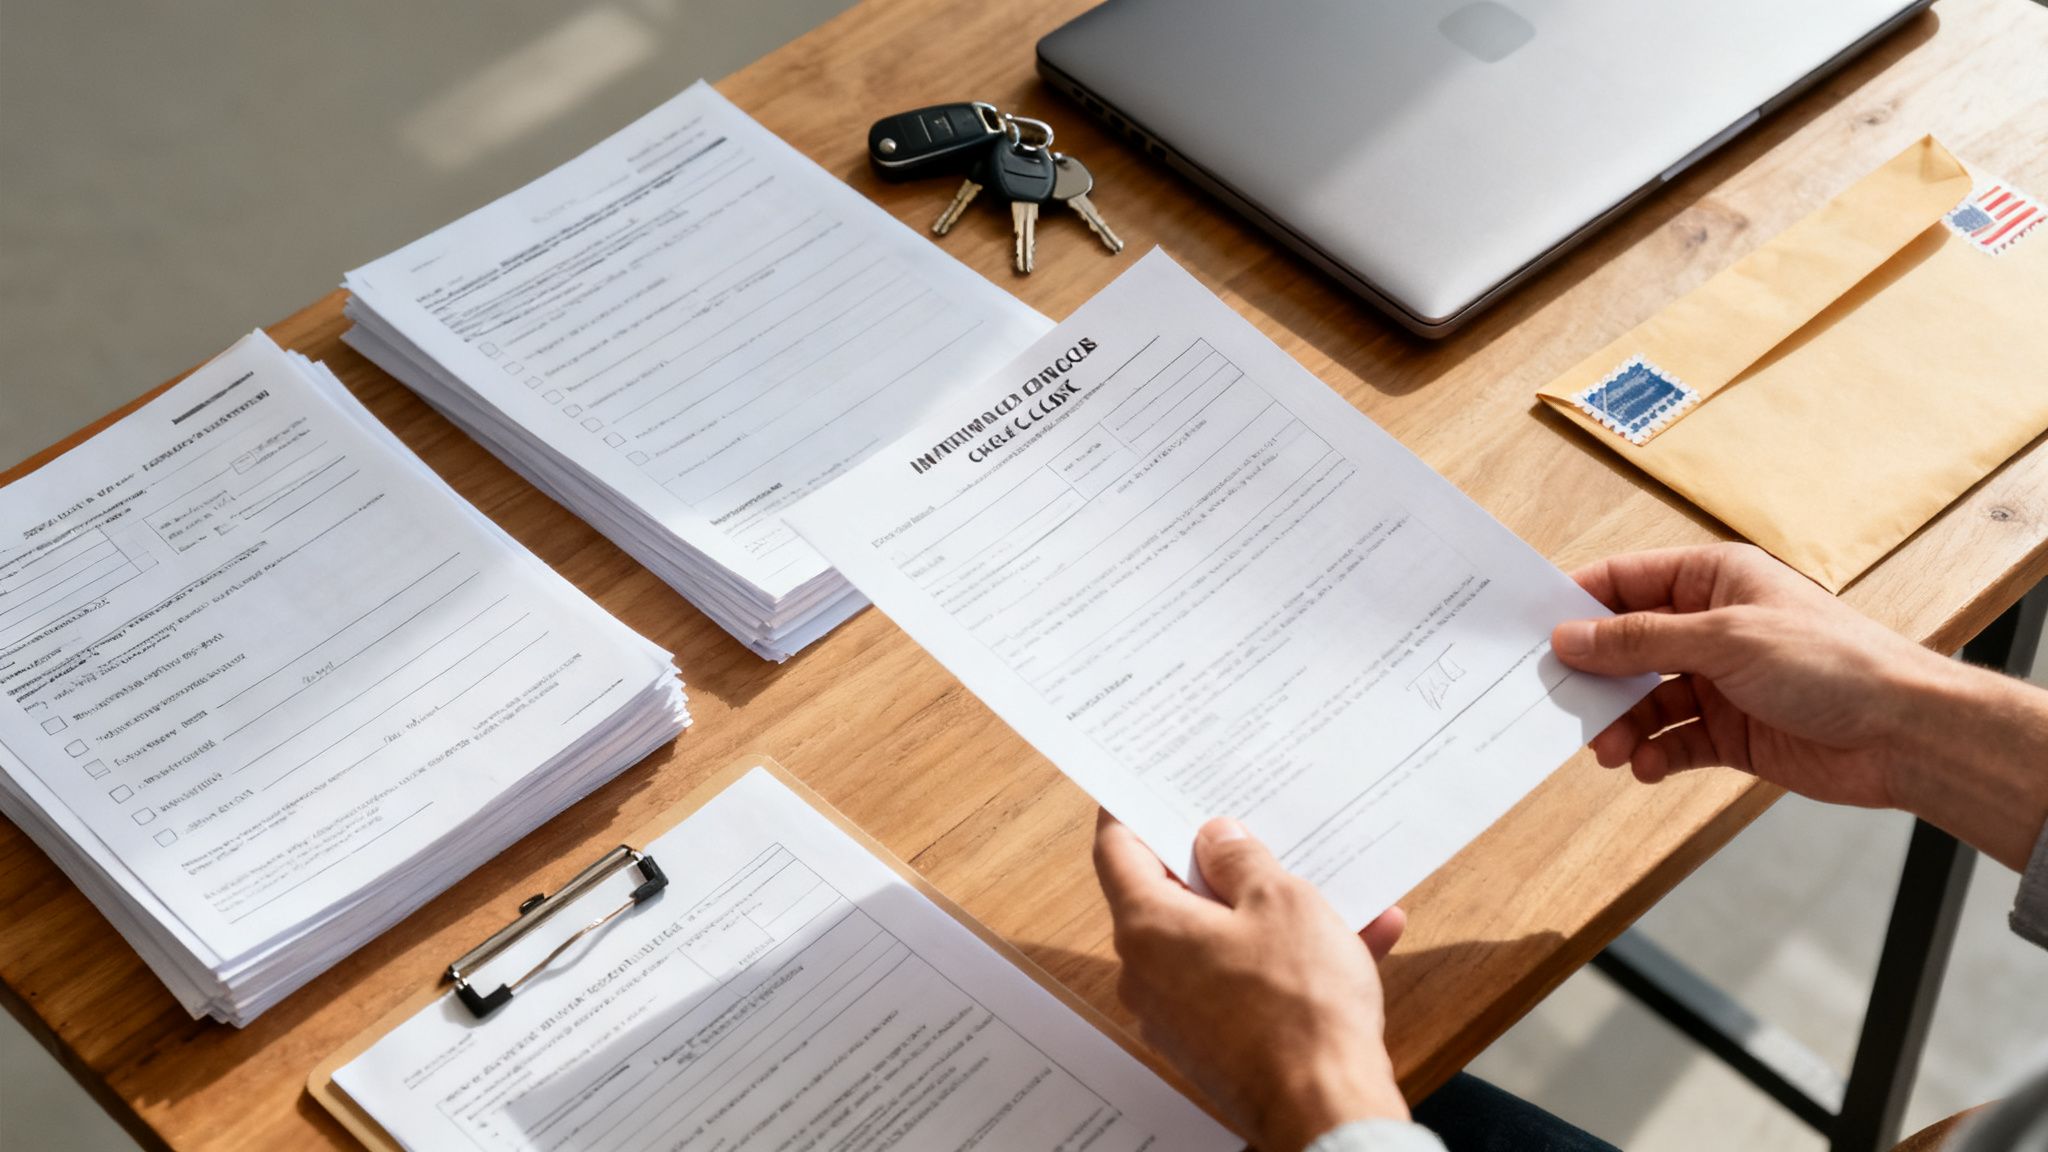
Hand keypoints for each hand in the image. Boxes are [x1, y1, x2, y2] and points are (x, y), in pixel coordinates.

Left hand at [1094, 811, 1409, 1151]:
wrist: (1326, 1107)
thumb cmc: (1299, 1006)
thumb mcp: (1281, 902)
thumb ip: (1241, 859)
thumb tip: (1217, 838)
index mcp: (1148, 926)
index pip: (1116, 851)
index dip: (1130, 811)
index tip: (1143, 786)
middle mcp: (1149, 972)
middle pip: (1169, 895)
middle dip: (1215, 861)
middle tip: (1246, 825)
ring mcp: (1180, 1012)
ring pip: (1220, 939)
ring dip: (1270, 911)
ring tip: (1328, 882)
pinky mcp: (1216, 1042)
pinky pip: (1247, 981)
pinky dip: (1289, 958)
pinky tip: (1360, 936)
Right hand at [1549, 542, 1948, 808]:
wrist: (1903, 734)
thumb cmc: (1833, 664)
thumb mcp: (1723, 640)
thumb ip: (1639, 641)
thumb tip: (1570, 637)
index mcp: (1713, 580)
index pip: (1625, 581)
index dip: (1577, 604)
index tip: (1531, 632)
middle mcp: (1711, 627)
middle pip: (1626, 645)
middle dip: (1594, 676)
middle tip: (1559, 701)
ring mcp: (1719, 681)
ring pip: (1644, 699)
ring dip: (1621, 725)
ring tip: (1608, 750)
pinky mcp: (1730, 732)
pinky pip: (1672, 740)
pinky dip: (1654, 754)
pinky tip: (1648, 766)